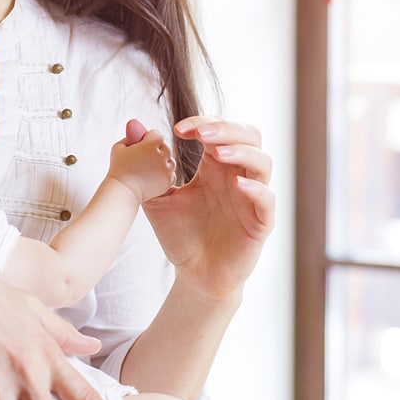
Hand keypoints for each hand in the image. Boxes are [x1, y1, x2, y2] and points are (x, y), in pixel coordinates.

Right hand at [107, 126, 176, 201]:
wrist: (123, 191)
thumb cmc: (118, 168)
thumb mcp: (119, 147)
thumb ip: (129, 136)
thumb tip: (135, 130)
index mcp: (150, 144)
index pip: (157, 134)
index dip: (150, 138)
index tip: (142, 145)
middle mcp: (161, 155)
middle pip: (165, 147)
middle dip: (157, 150)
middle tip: (145, 158)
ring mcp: (166, 169)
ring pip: (170, 161)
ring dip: (162, 162)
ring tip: (149, 168)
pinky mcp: (168, 181)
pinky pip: (171, 174)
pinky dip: (164, 175)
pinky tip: (153, 176)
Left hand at [138, 116, 274, 300]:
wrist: (195, 276)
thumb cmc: (181, 235)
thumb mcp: (156, 196)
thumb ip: (146, 164)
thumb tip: (131, 125)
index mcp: (217, 167)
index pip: (221, 131)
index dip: (203, 123)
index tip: (177, 129)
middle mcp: (238, 176)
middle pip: (249, 136)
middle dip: (226, 129)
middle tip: (200, 134)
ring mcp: (252, 198)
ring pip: (263, 162)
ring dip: (242, 152)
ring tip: (217, 153)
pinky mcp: (261, 223)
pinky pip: (268, 199)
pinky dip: (256, 189)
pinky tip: (236, 185)